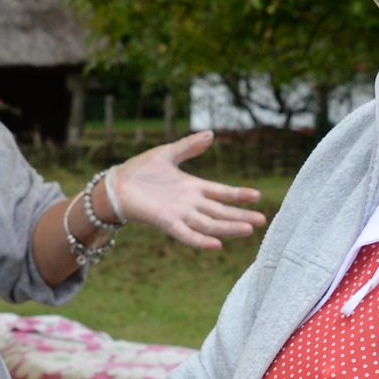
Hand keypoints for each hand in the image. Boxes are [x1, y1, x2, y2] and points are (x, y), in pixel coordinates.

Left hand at [110, 132, 265, 249]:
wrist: (116, 184)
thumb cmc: (139, 170)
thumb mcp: (168, 153)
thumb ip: (189, 146)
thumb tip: (210, 134)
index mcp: (192, 187)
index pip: (221, 193)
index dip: (238, 195)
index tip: (257, 195)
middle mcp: (189, 203)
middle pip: (220, 212)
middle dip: (241, 216)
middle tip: (262, 220)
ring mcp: (179, 214)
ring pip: (210, 224)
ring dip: (229, 228)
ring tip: (248, 230)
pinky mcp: (166, 222)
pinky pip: (187, 235)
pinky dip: (201, 240)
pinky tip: (217, 244)